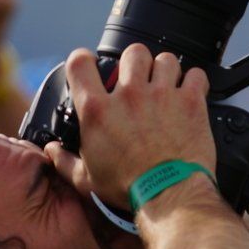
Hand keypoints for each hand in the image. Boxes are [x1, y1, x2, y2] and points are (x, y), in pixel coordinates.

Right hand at [46, 44, 215, 209]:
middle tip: (138, 81)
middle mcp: (129, 96)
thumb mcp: (87, 180)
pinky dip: (194, 82)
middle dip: (135, 64)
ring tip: (166, 88)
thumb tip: (52, 151)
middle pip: (132, 52)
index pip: (80, 63)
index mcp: (98, 111)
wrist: (170, 196)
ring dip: (165, 72)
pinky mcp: (190, 101)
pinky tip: (189, 95)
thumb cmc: (130, 189)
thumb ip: (66, 162)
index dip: (84, 60)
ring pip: (165, 59)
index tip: (90, 65)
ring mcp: (162, 95)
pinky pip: (196, 74)